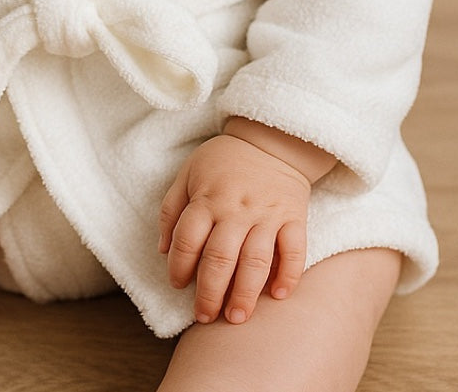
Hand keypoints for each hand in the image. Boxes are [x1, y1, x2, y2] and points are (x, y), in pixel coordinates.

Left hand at [158, 125, 325, 324]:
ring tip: (236, 317)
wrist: (271, 140)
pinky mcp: (294, 216)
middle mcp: (236, 208)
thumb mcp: (188, 172)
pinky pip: (295, 249)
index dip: (179, 266)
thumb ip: (171, 209)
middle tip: (205, 316)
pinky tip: (279, 295)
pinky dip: (289, 274)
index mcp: (207, 196)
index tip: (178, 285)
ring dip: (246, 293)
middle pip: (220, 257)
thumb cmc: (224, 161)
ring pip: (256, 260)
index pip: (188, 238)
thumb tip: (163, 250)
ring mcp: (267, 214)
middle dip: (210, 292)